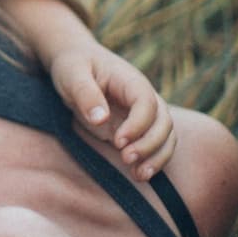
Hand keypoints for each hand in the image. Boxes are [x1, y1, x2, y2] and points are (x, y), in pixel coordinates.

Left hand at [48, 44, 174, 180]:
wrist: (74, 61)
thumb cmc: (72, 65)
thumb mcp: (72, 74)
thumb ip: (85, 93)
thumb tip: (100, 118)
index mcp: (131, 81)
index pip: (147, 103)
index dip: (138, 124)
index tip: (119, 141)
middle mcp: (144, 97)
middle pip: (163, 122)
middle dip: (150, 144)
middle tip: (127, 159)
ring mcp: (142, 114)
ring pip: (165, 136)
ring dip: (157, 157)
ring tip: (139, 175)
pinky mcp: (134, 127)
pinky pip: (153, 145)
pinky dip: (151, 160)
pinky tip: (139, 174)